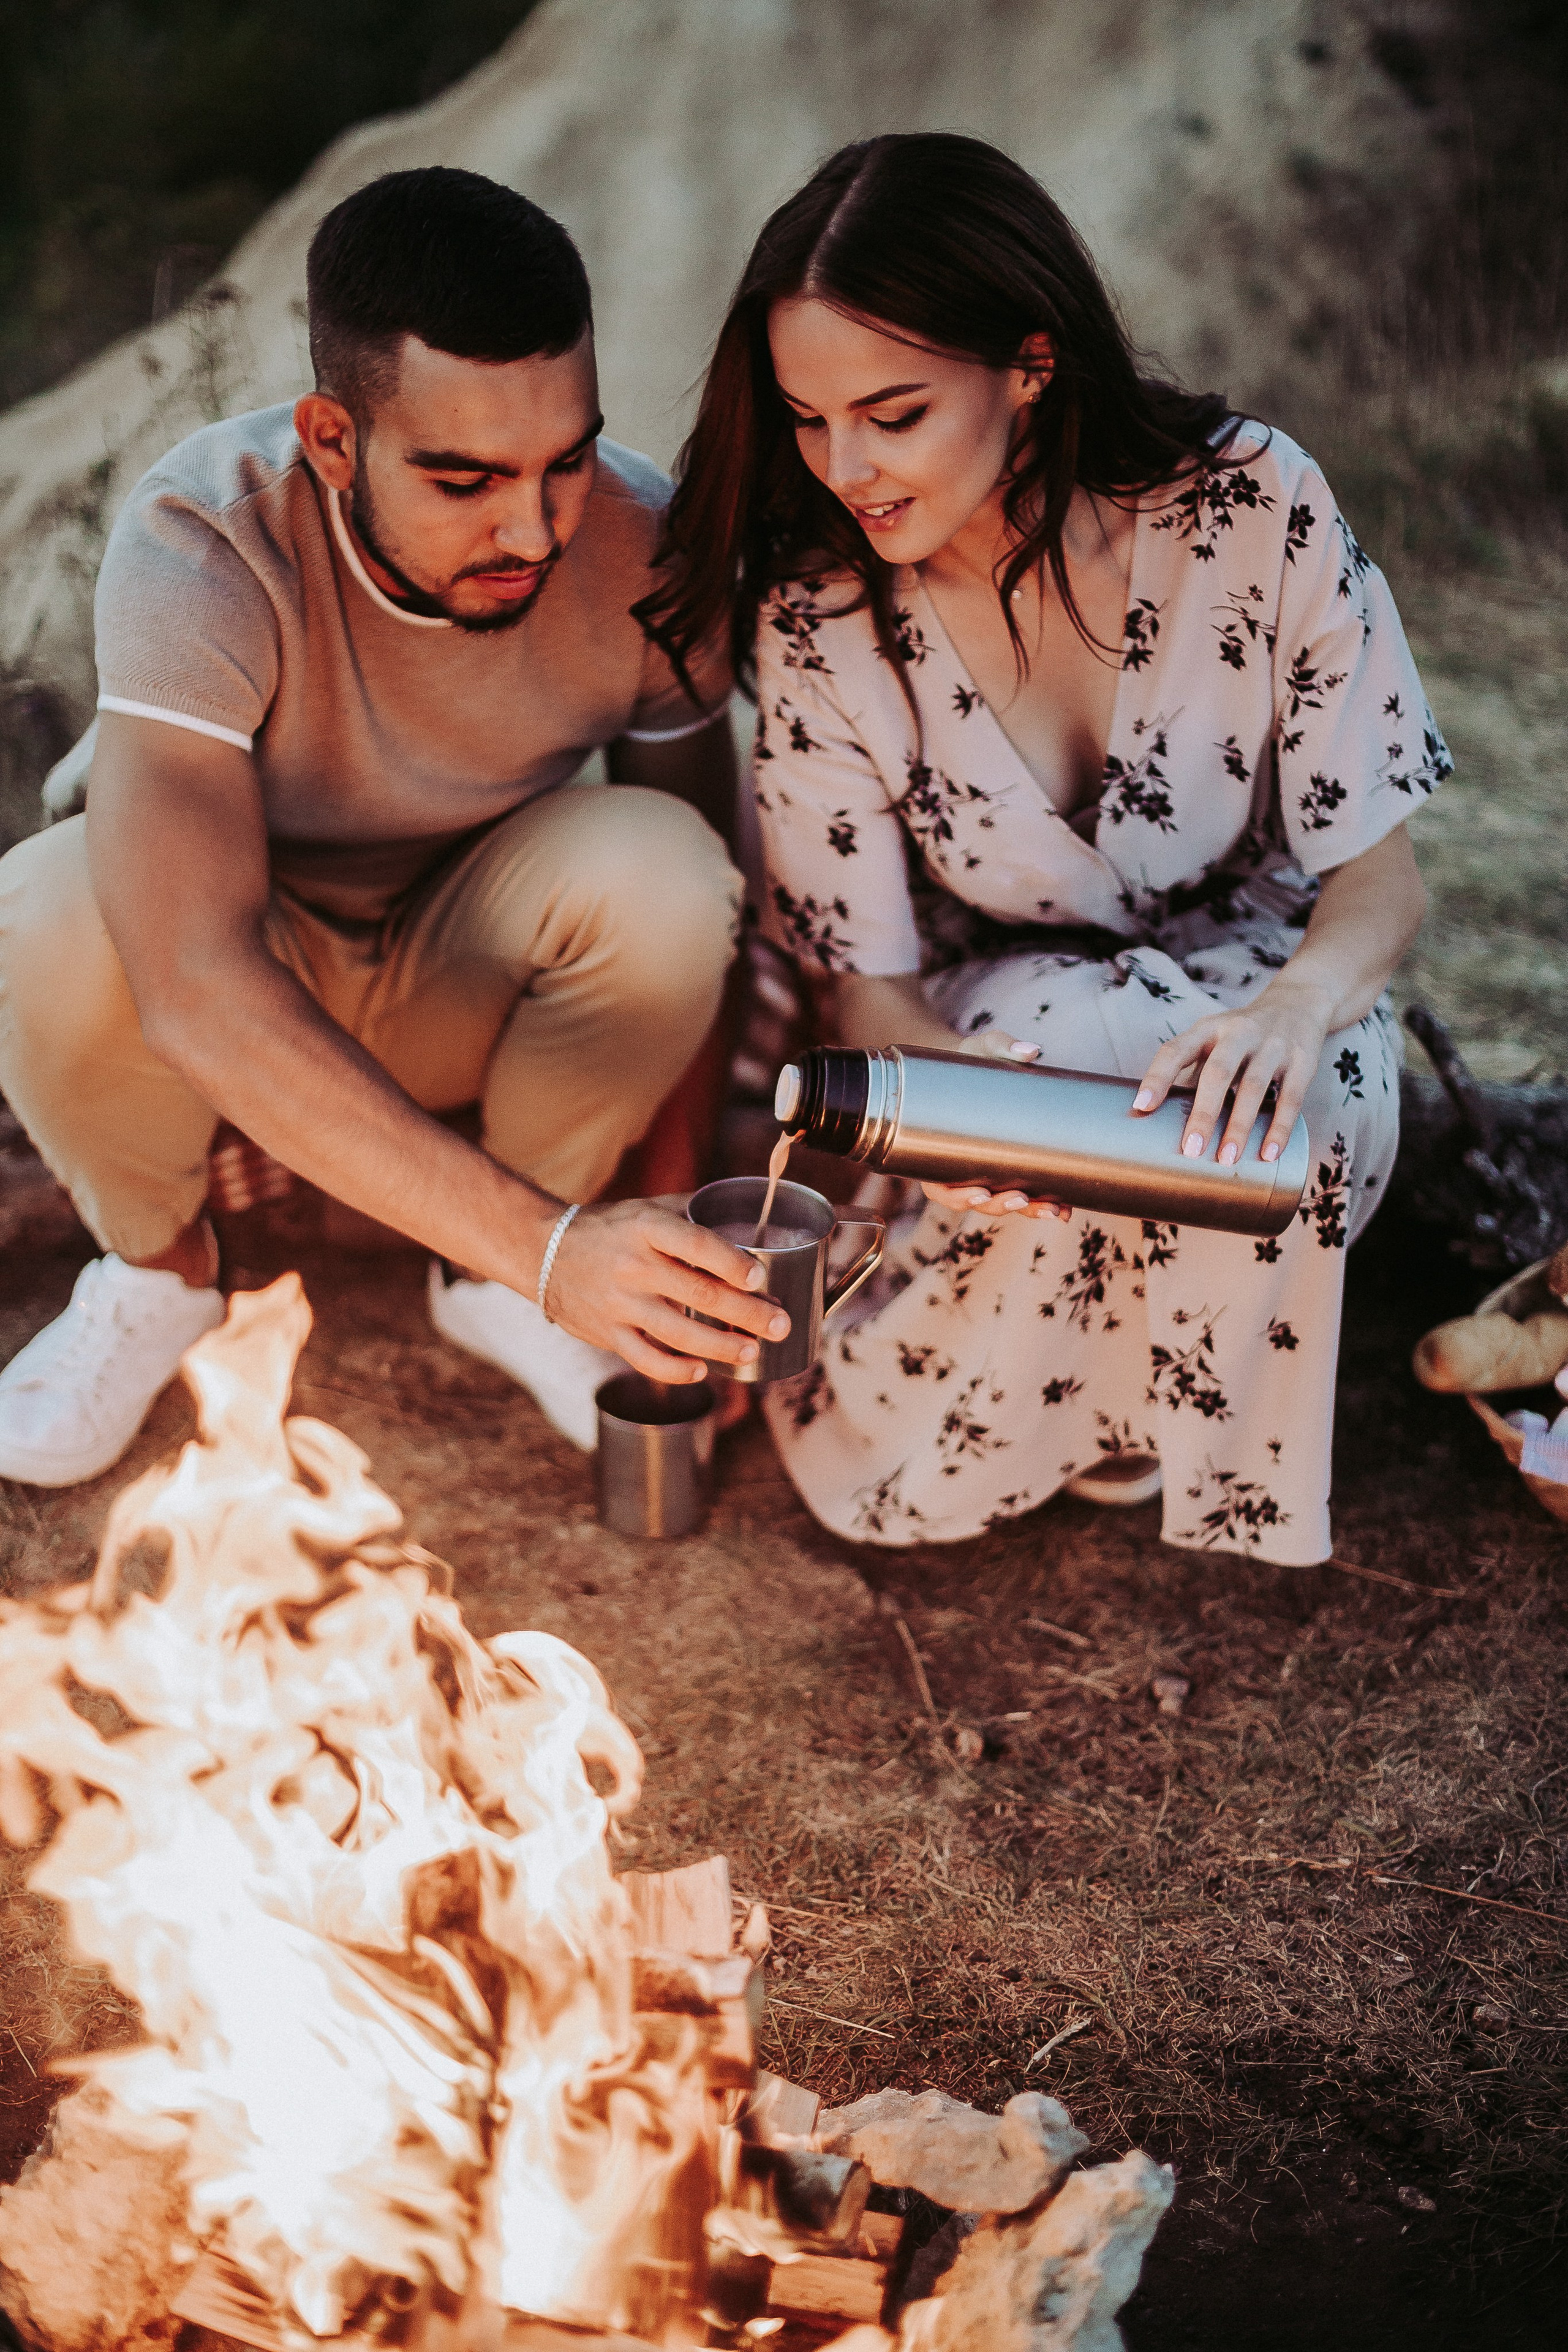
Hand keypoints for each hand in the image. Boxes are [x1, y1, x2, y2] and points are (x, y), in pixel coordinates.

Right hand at [544, 1199, 789, 1379]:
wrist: (543, 1252)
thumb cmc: (607, 1230)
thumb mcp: (645, 1209)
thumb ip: (691, 1213)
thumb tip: (746, 1219)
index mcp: (646, 1228)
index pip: (697, 1244)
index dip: (732, 1263)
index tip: (760, 1278)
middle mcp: (634, 1266)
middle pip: (701, 1295)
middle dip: (749, 1314)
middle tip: (780, 1324)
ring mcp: (619, 1304)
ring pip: (679, 1335)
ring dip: (723, 1347)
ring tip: (753, 1351)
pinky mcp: (608, 1334)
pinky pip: (647, 1360)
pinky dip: (677, 1371)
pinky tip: (702, 1371)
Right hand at [921, 1027, 1071, 1223]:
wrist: (976, 1064)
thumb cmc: (969, 1059)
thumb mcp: (978, 1048)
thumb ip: (1000, 1045)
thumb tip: (1031, 1051)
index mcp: (940, 1148)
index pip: (941, 1187)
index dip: (958, 1198)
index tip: (980, 1194)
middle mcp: (961, 1166)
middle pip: (977, 1201)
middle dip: (1001, 1206)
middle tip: (1024, 1199)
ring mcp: (988, 1169)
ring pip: (1004, 1203)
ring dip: (1029, 1211)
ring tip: (1056, 1211)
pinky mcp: (1012, 1165)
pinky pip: (1026, 1192)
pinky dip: (1045, 1203)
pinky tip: (1067, 1209)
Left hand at [1131, 984, 1332, 1163]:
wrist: (1298, 1004)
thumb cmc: (1241, 1036)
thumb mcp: (1213, 1040)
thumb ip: (1190, 1073)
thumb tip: (1158, 1122)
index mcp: (1208, 1029)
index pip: (1177, 1049)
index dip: (1158, 1077)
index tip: (1141, 1107)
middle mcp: (1239, 1032)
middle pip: (1218, 1072)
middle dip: (1203, 1113)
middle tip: (1191, 1149)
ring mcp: (1273, 1045)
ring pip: (1254, 1086)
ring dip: (1239, 1126)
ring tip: (1227, 1160)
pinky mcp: (1302, 1061)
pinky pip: (1291, 1098)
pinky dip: (1279, 1127)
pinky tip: (1268, 1153)